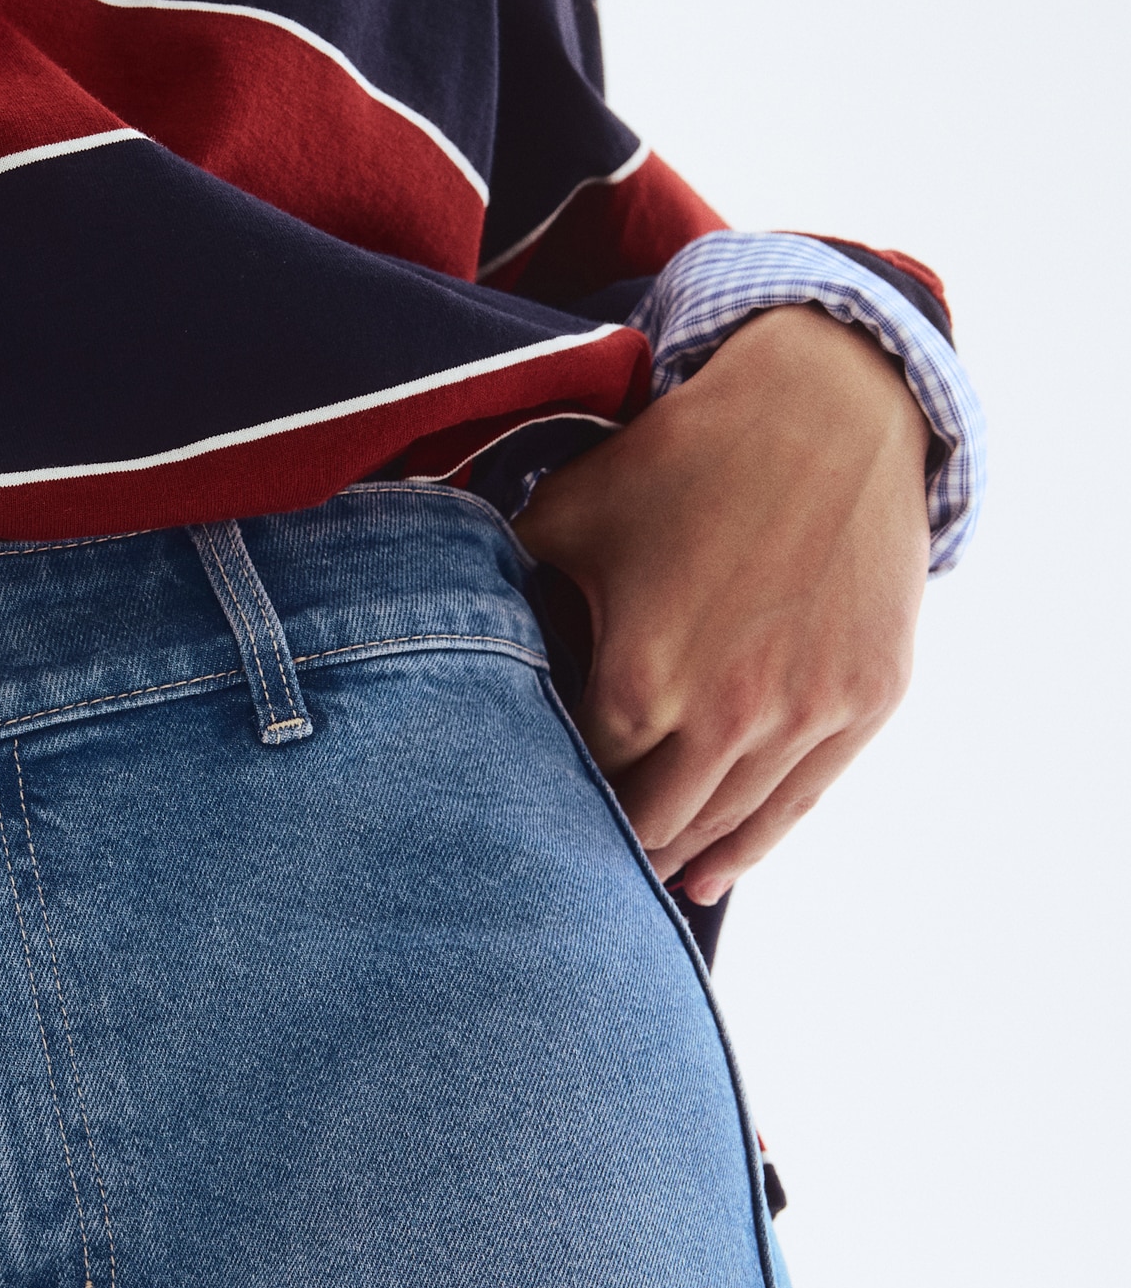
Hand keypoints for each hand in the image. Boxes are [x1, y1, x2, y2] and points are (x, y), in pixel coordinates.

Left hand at [514, 302, 931, 905]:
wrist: (830, 408)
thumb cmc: (684, 457)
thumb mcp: (565, 511)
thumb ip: (494, 583)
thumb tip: (422, 617)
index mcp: (639, 682)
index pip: (581, 778)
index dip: (550, 789)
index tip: (525, 797)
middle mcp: (727, 716)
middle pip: (652, 825)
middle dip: (608, 839)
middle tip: (566, 856)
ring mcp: (806, 715)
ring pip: (727, 827)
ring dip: (676, 854)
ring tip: (632, 879)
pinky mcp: (865, 701)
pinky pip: (799, 803)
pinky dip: (752, 845)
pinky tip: (710, 871)